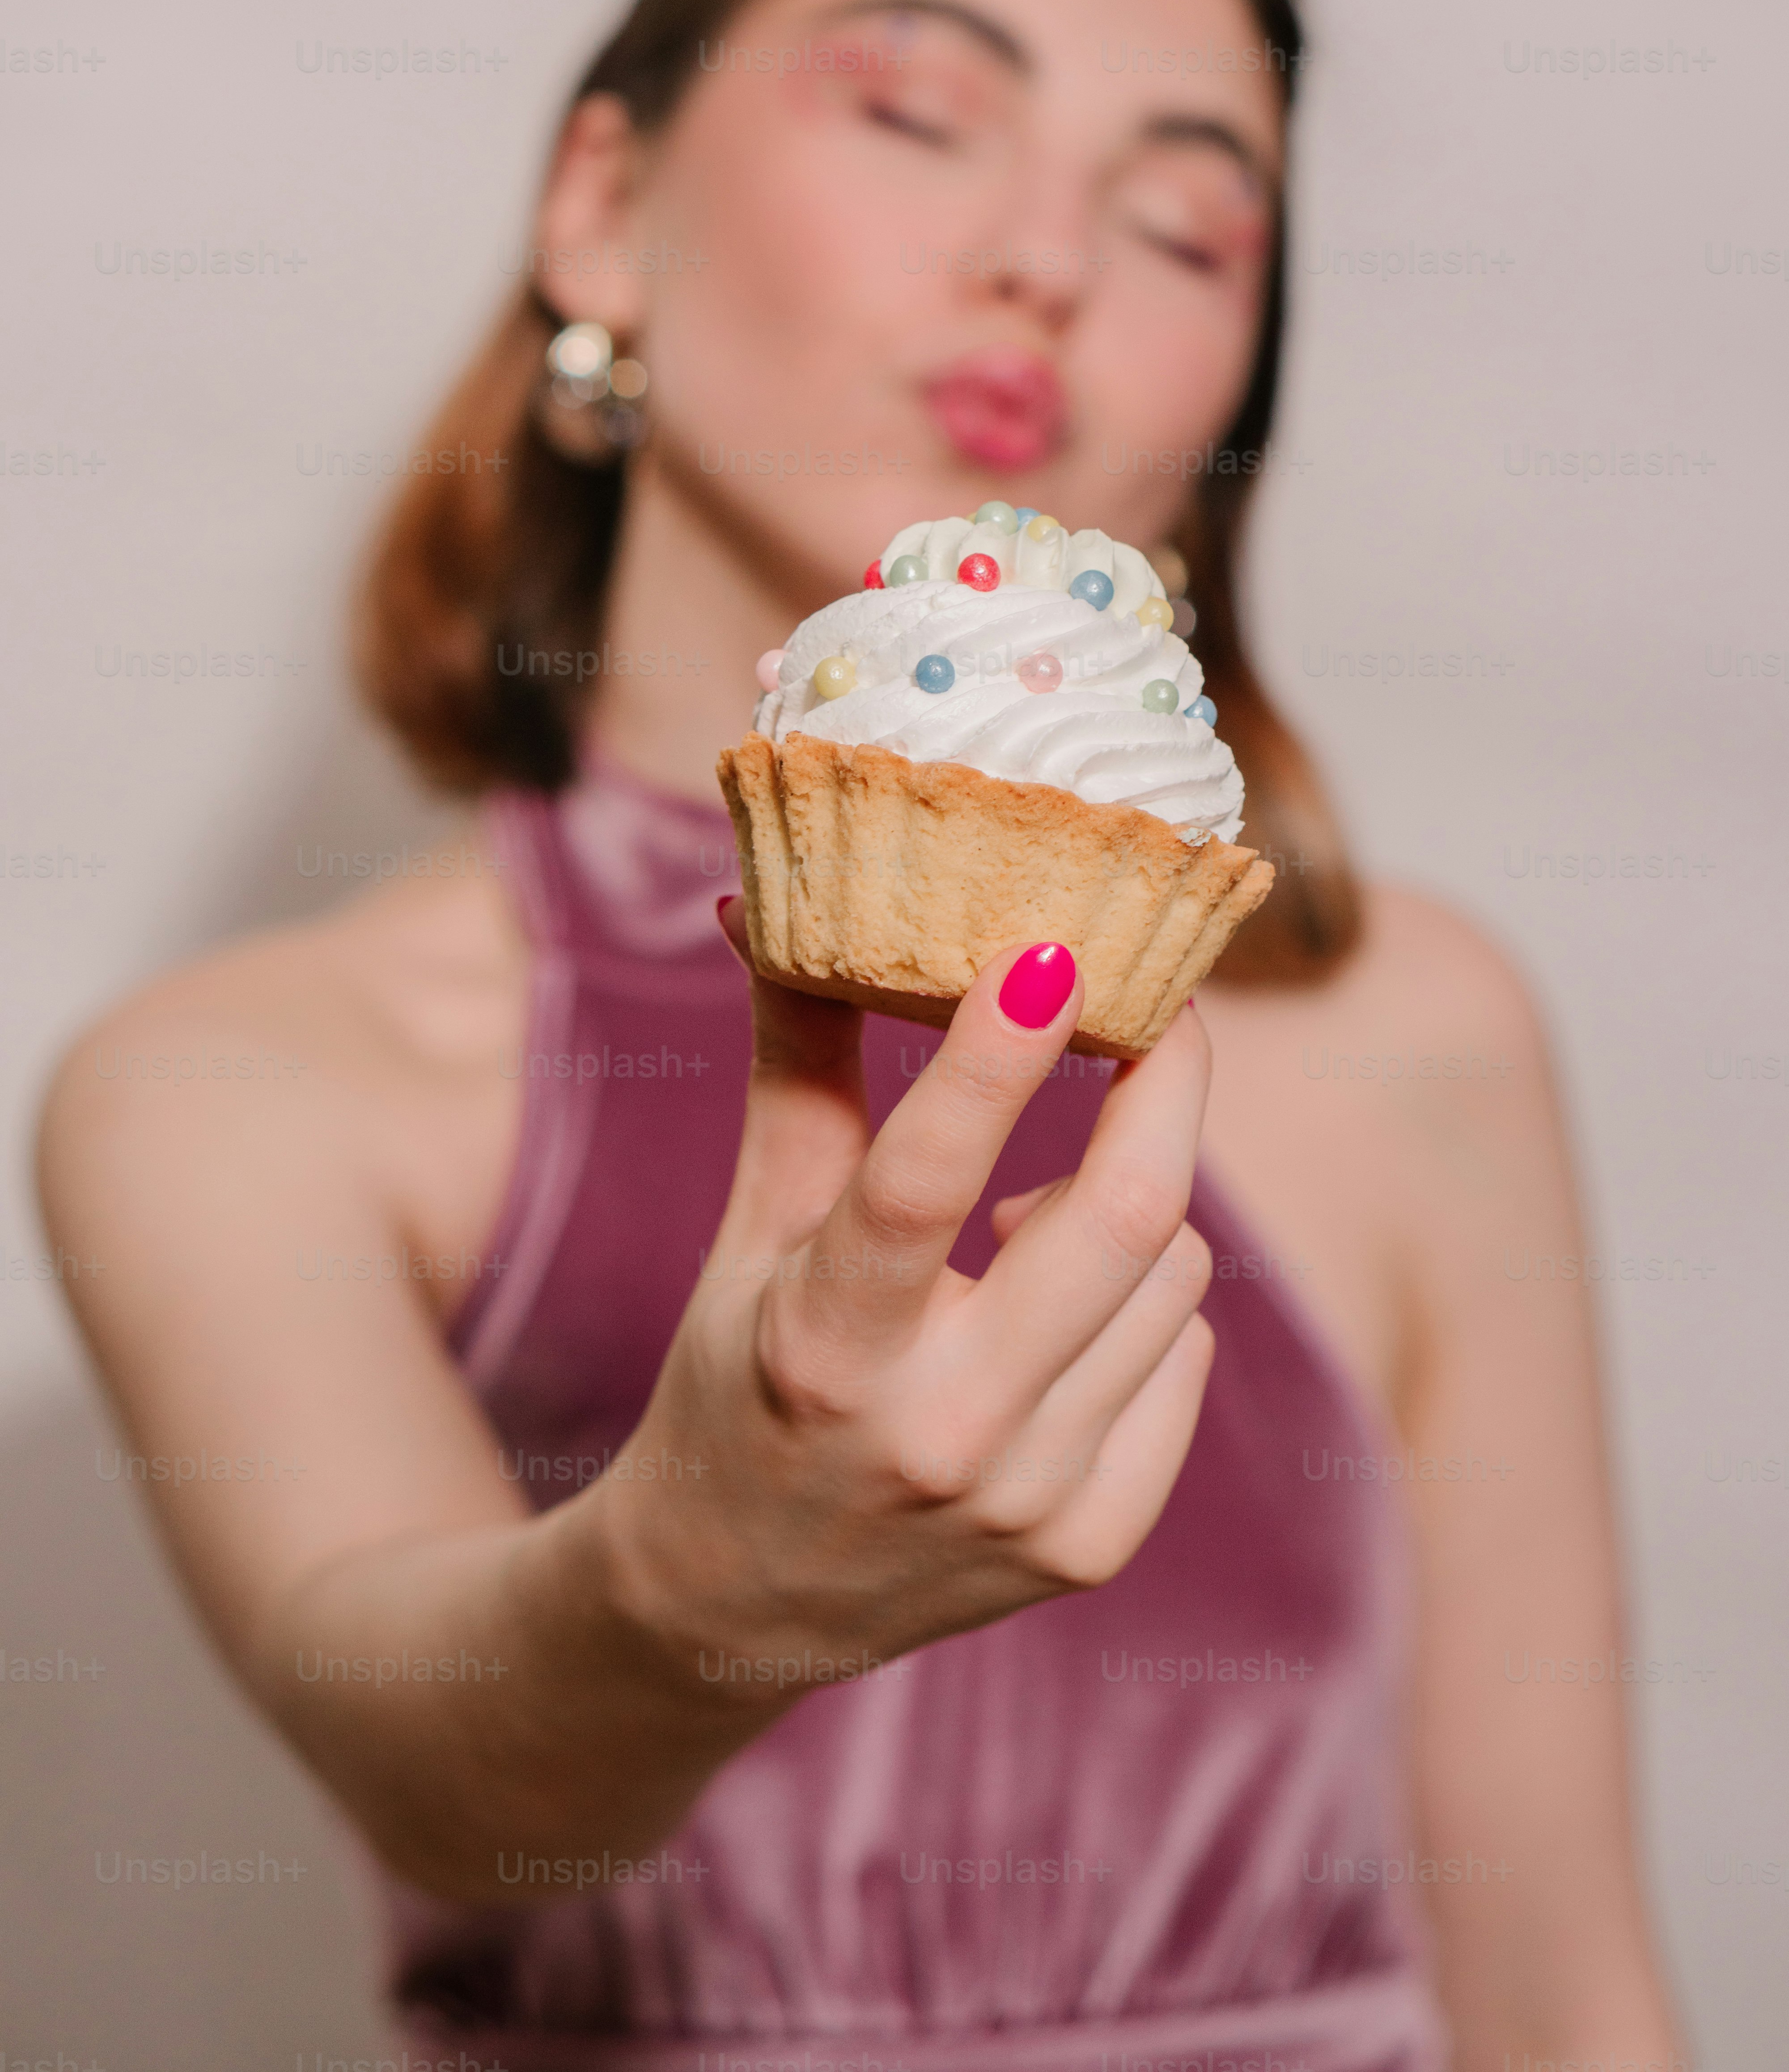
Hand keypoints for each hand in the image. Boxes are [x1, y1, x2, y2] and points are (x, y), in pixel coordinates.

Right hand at [589, 912, 1216, 1698]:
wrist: (730, 1603)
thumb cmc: (739, 1376)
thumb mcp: (754, 1230)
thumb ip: (793, 1067)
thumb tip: (772, 902)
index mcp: (823, 1346)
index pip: (921, 1181)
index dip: (993, 1058)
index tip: (1053, 946)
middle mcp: (936, 1434)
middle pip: (1119, 1220)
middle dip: (1165, 1087)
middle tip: (1161, 1012)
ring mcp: (1027, 1502)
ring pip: (1172, 1277)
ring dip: (1130, 1211)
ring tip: (1034, 1222)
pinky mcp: (1089, 1548)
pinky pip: (1187, 1358)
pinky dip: (1146, 1310)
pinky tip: (1060, 1326)